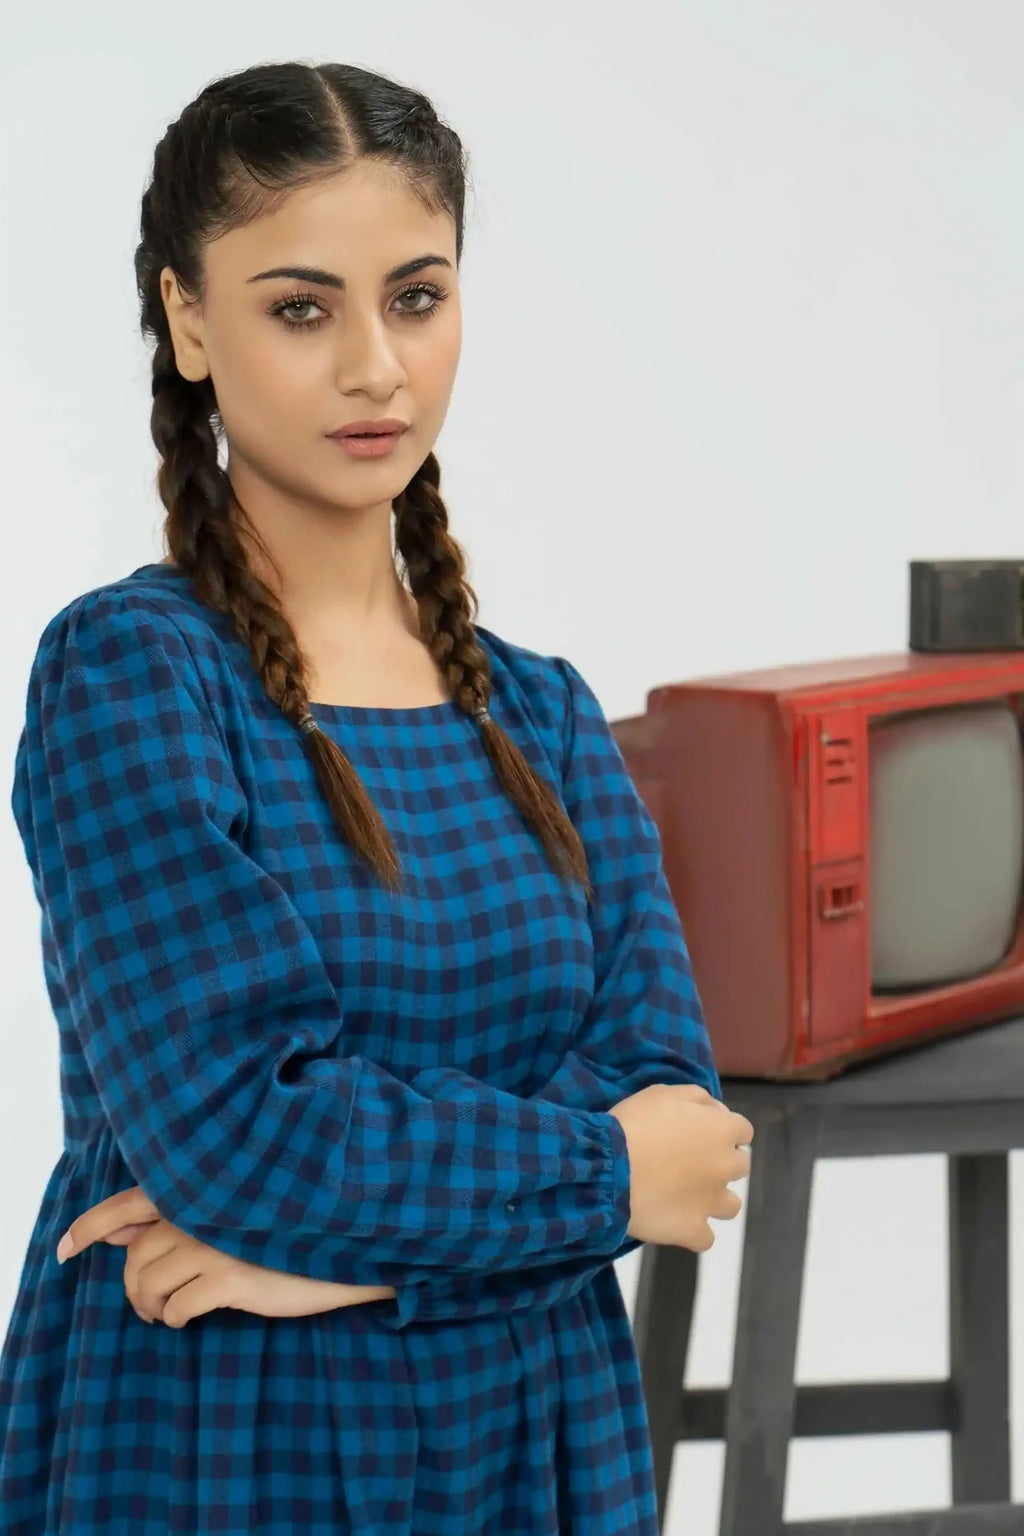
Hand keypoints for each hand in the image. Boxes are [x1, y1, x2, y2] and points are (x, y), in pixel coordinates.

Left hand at [56, 1186, 397, 1326]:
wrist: (348, 1235)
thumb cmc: (290, 1220)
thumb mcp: (232, 1208)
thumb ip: (177, 1211)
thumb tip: (120, 1229)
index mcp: (200, 1187)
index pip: (127, 1201)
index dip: (89, 1226)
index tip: (63, 1248)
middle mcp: (202, 1209)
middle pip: (135, 1254)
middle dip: (132, 1284)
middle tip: (145, 1302)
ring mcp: (216, 1242)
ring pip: (149, 1283)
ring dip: (147, 1305)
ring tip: (161, 1313)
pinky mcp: (233, 1277)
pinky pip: (178, 1307)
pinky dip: (174, 1317)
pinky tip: (188, 1318)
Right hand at [608, 1083, 752, 1252]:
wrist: (608, 1168)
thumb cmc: (635, 1123)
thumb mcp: (663, 1093)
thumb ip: (697, 1098)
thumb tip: (716, 1110)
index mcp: (722, 1130)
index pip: (743, 1130)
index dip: (722, 1129)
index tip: (700, 1131)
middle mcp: (726, 1167)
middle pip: (739, 1166)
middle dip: (720, 1162)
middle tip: (689, 1161)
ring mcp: (712, 1202)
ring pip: (731, 1206)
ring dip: (714, 1199)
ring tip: (686, 1195)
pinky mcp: (693, 1230)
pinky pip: (705, 1238)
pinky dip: (693, 1231)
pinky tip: (676, 1221)